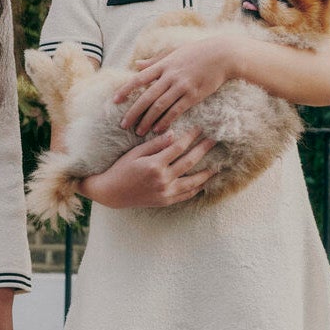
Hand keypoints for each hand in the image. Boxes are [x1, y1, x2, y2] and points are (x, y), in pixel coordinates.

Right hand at [81, 129, 217, 208]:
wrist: (112, 193)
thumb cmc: (121, 169)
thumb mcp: (135, 153)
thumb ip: (156, 144)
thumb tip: (174, 134)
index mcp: (154, 164)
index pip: (179, 147)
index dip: (191, 136)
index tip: (200, 128)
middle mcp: (162, 179)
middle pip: (189, 161)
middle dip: (204, 150)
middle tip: (215, 140)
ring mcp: (165, 192)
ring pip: (192, 182)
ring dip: (206, 173)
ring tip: (217, 166)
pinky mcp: (165, 201)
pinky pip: (185, 195)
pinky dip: (196, 189)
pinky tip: (203, 183)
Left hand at [115, 37, 238, 135]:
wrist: (222, 55)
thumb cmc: (197, 52)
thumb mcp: (174, 51)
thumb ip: (154, 60)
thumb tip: (136, 65)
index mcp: (163, 64)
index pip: (139, 78)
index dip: (125, 90)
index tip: (115, 101)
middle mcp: (170, 76)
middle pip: (146, 97)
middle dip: (133, 112)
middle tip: (123, 125)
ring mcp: (182, 86)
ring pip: (159, 106)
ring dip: (147, 120)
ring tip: (139, 131)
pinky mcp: (194, 95)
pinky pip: (176, 111)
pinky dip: (166, 121)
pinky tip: (159, 130)